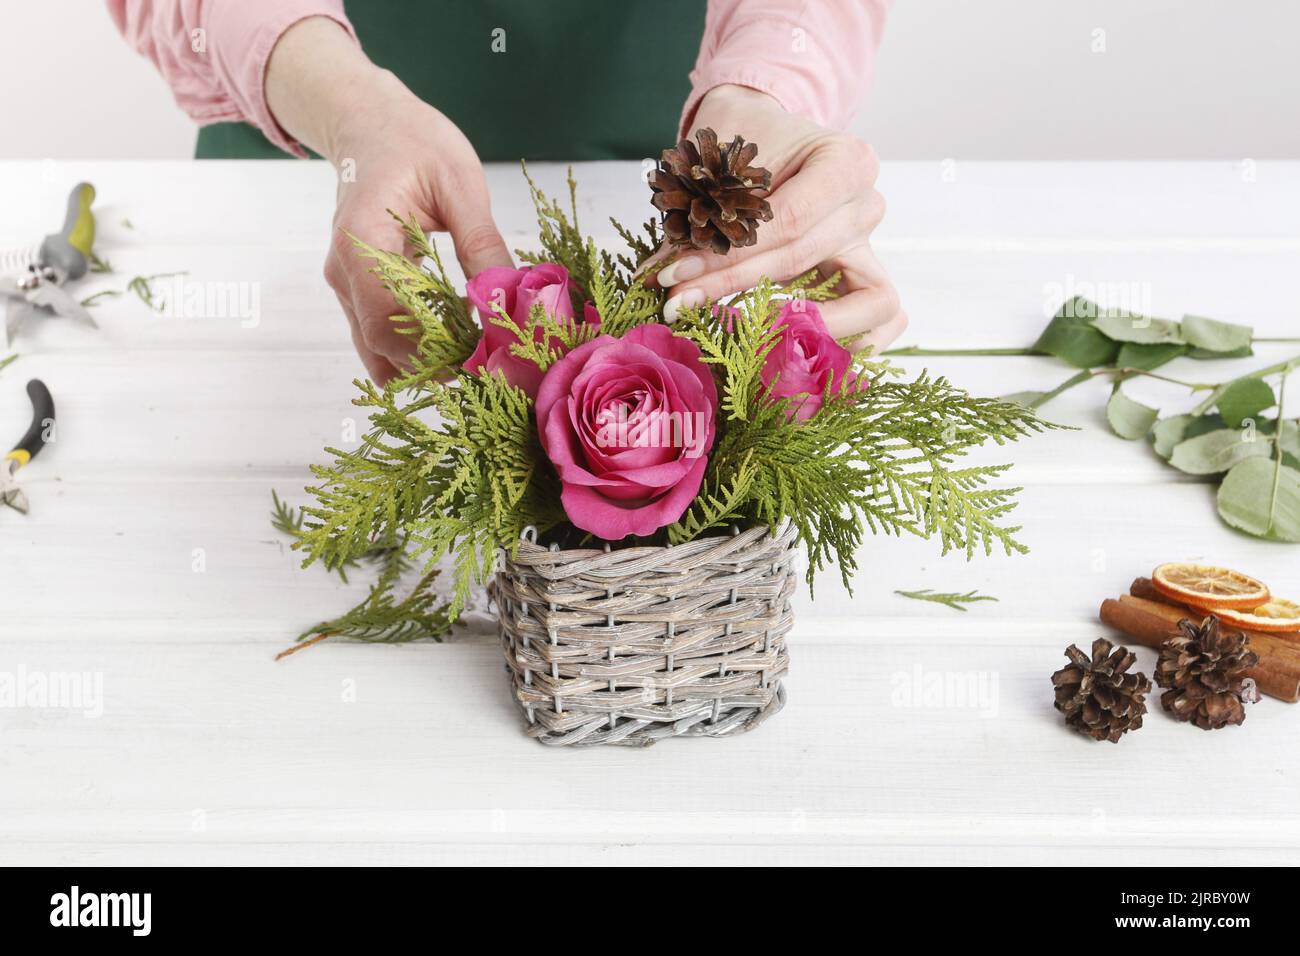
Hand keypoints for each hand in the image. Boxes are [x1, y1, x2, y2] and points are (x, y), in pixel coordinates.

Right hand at [327, 82, 512, 382]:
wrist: (370, 121)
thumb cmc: (414, 142)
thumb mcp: (461, 184)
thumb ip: (482, 244)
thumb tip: (507, 298)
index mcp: (363, 243)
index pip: (389, 320)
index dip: (436, 348)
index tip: (485, 355)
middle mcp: (344, 272)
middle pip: (382, 346)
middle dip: (437, 362)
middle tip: (490, 363)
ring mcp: (346, 285)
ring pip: (377, 351)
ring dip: (424, 363)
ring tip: (475, 356)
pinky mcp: (358, 289)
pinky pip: (380, 335)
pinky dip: (415, 348)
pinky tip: (455, 341)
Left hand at [655, 85, 905, 352]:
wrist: (766, 138)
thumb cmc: (746, 143)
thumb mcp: (719, 164)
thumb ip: (695, 218)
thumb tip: (659, 275)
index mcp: (846, 161)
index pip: (790, 220)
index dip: (731, 255)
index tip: (672, 277)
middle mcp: (867, 204)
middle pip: (805, 258)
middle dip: (734, 286)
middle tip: (677, 304)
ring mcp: (871, 245)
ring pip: (867, 302)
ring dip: (808, 328)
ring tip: (747, 341)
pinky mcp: (866, 279)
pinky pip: (884, 320)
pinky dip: (854, 343)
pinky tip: (800, 356)